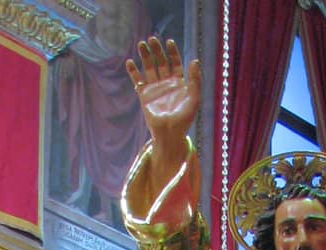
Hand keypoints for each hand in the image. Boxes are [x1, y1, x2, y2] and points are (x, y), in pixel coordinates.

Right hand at [126, 36, 201, 156]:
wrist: (170, 134)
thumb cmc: (184, 119)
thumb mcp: (194, 99)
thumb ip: (195, 80)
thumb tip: (194, 60)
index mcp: (178, 83)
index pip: (175, 62)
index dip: (172, 52)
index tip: (169, 42)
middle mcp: (166, 83)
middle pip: (160, 62)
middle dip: (157, 50)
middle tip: (152, 39)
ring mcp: (155, 88)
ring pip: (149, 67)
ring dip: (145, 55)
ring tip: (142, 44)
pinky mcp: (144, 96)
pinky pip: (137, 81)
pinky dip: (133, 72)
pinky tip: (130, 62)